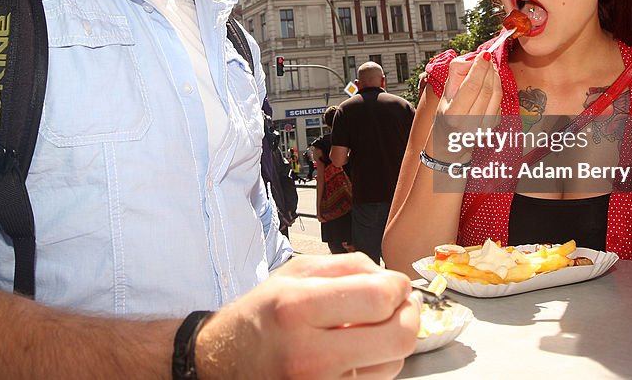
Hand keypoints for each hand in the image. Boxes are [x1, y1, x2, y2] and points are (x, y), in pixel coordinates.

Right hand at [196, 254, 420, 378]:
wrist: (222, 363)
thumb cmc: (260, 316)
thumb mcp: (293, 273)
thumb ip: (348, 266)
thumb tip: (393, 279)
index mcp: (297, 308)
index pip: (378, 298)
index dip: (398, 287)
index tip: (396, 284)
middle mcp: (309, 355)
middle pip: (398, 338)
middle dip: (409, 315)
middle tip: (401, 304)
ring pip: (393, 364)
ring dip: (392, 341)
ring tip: (369, 328)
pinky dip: (376, 364)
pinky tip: (357, 350)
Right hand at [431, 51, 502, 163]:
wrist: (450, 143)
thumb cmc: (445, 116)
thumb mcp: (444, 96)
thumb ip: (455, 75)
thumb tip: (472, 60)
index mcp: (454, 115)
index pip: (472, 87)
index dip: (480, 68)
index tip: (483, 54)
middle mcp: (469, 124)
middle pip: (487, 89)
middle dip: (489, 69)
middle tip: (487, 58)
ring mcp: (483, 128)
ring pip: (496, 95)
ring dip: (495, 77)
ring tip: (489, 67)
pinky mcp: (492, 128)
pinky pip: (499, 102)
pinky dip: (496, 88)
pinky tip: (490, 83)